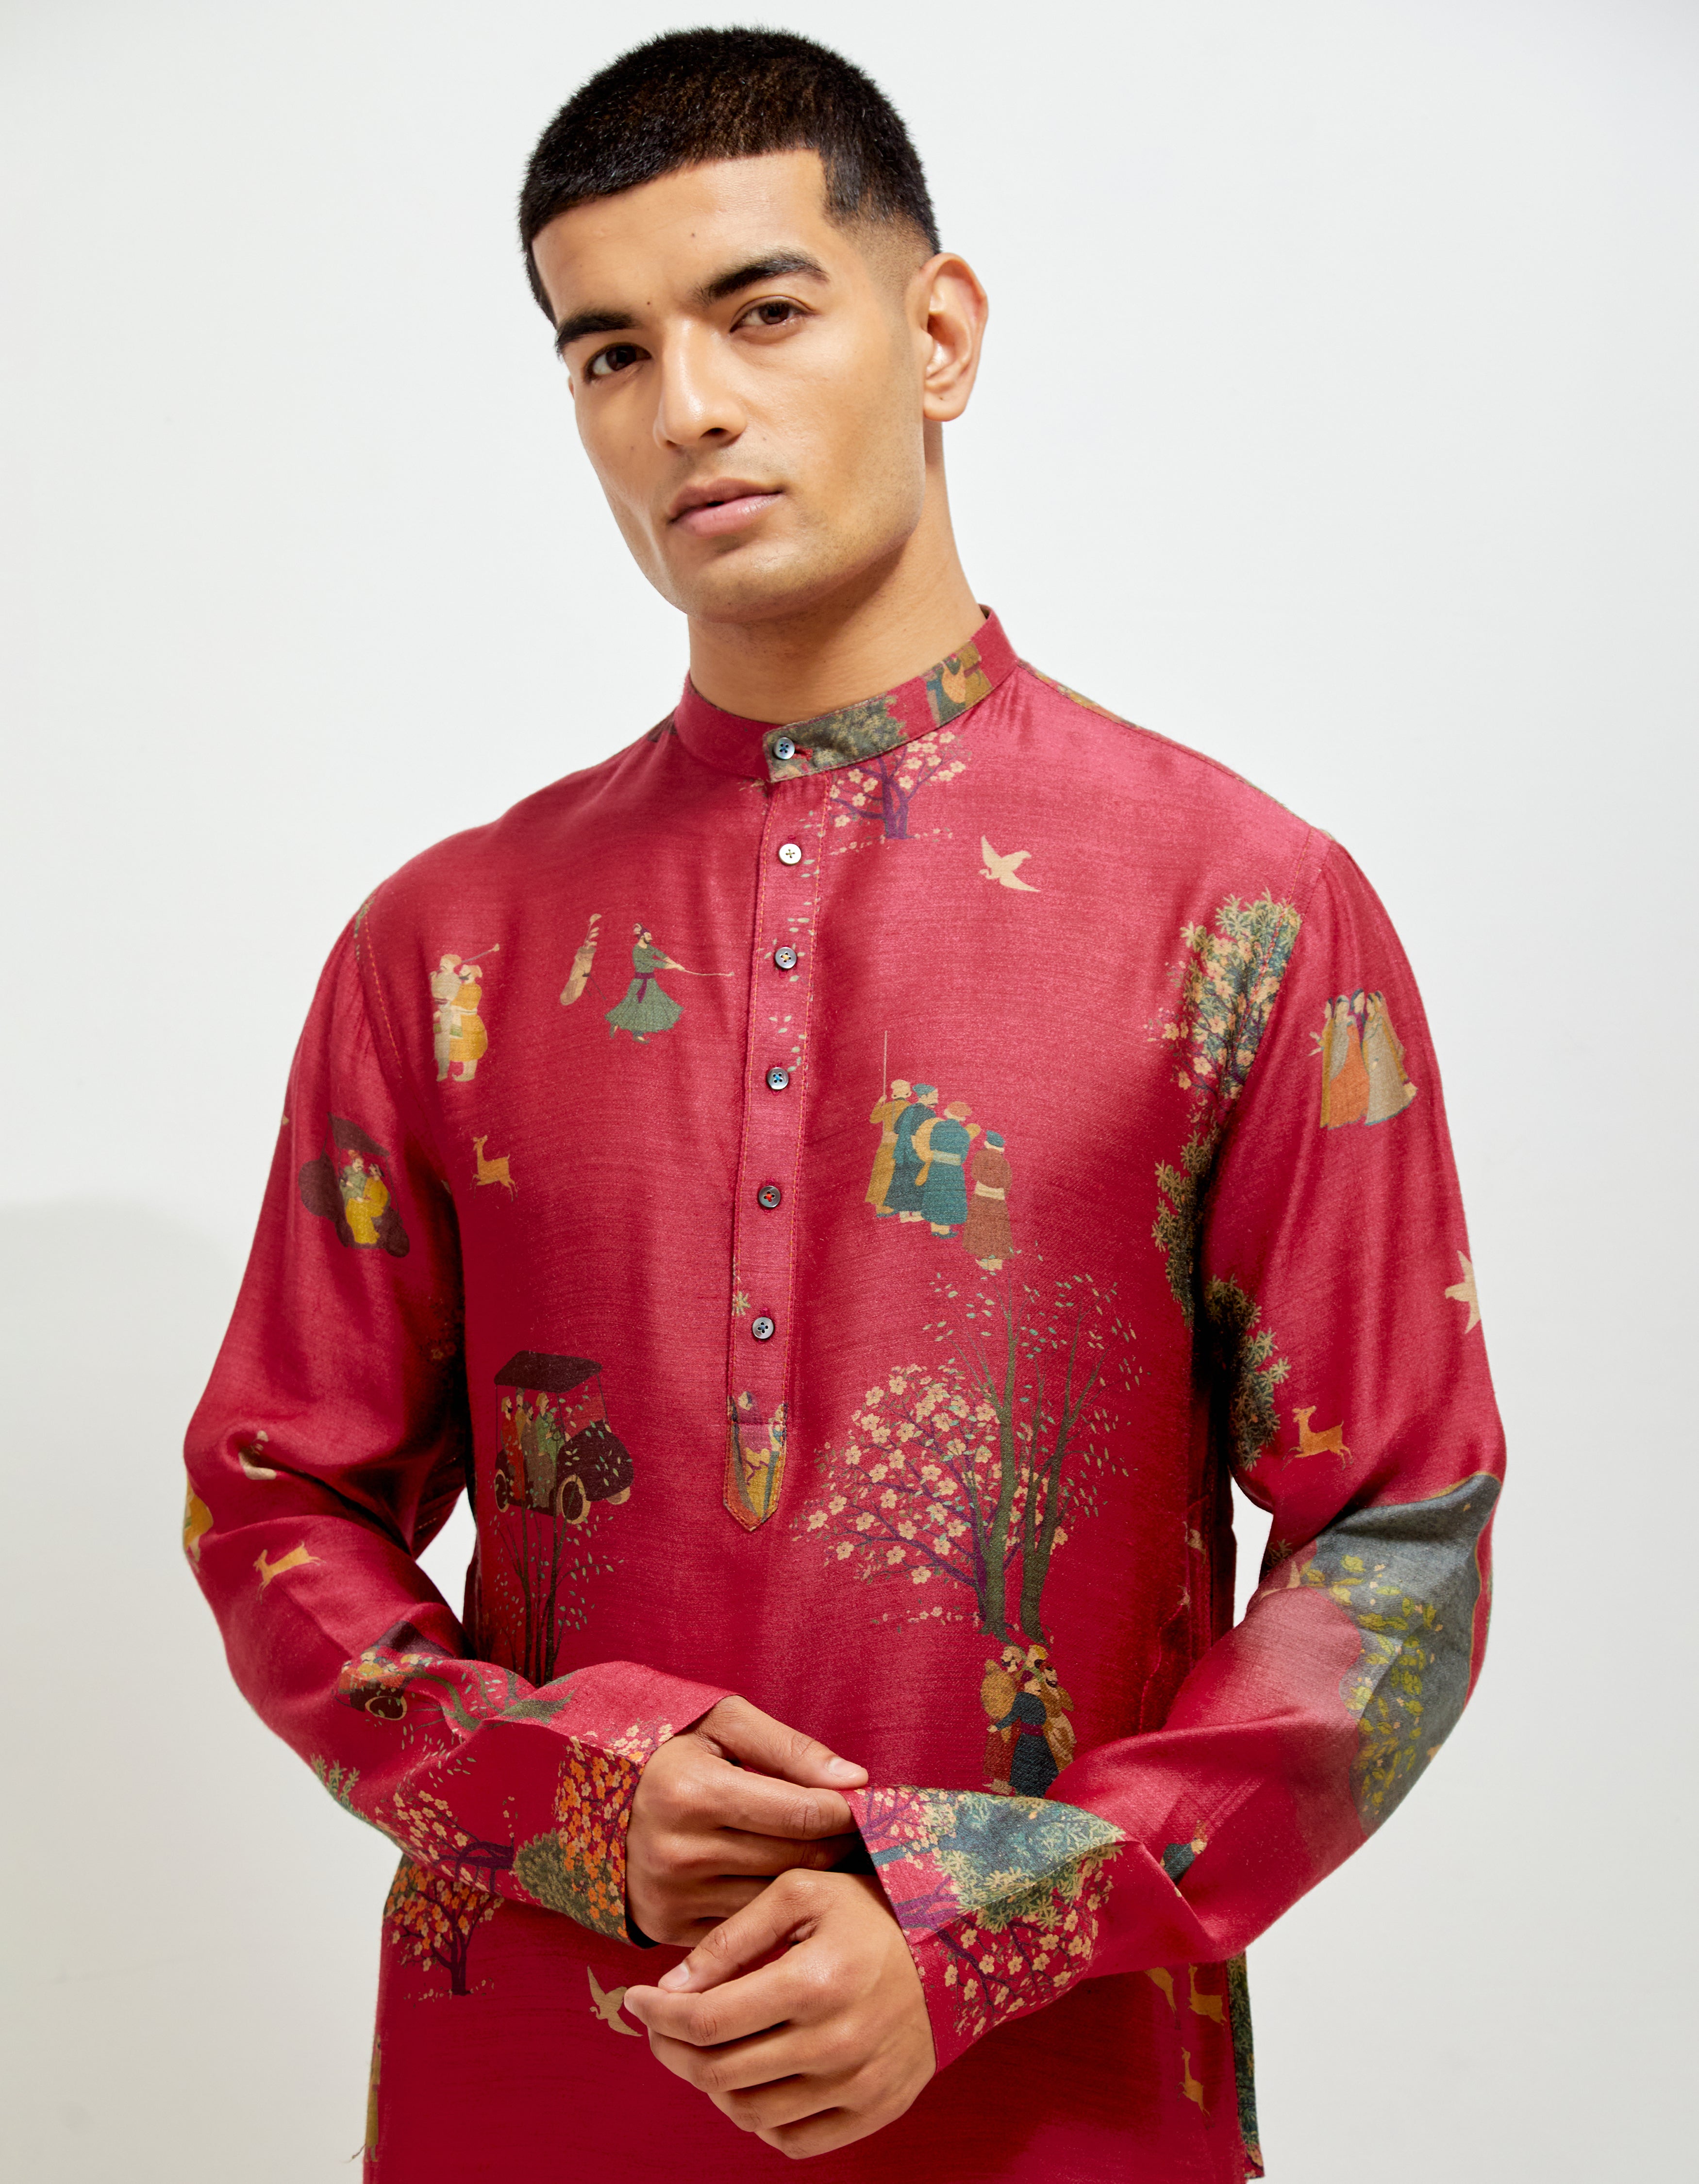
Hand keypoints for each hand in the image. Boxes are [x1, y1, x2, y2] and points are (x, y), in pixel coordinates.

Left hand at [624, 1870, 934, 2158]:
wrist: (960, 1946)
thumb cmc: (872, 1909)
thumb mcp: (801, 1893)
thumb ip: (732, 1938)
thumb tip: (671, 1986)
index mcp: (811, 1982)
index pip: (706, 2021)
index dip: (657, 2016)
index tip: (637, 1999)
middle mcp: (834, 2043)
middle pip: (718, 2073)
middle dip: (671, 2051)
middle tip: (659, 2026)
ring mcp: (856, 2084)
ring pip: (749, 2113)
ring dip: (711, 2085)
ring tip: (707, 2048)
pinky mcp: (875, 2110)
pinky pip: (794, 2140)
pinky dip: (759, 2119)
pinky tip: (753, 2080)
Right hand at [626, 1696, 867, 1947]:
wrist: (595, 1799)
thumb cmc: (673, 1751)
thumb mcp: (723, 1724)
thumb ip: (790, 1747)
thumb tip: (855, 1779)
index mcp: (691, 1791)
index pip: (799, 1811)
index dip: (844, 1809)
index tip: (867, 1803)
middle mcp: (678, 1850)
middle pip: (793, 1857)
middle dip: (837, 1842)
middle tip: (859, 1831)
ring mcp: (671, 1895)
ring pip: (774, 1896)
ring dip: (812, 1878)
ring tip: (832, 1854)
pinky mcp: (667, 1927)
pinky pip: (744, 1924)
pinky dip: (773, 1908)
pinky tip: (790, 1885)